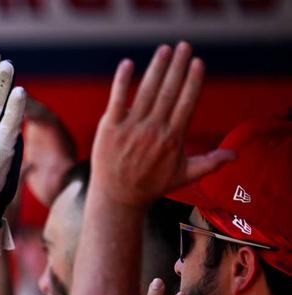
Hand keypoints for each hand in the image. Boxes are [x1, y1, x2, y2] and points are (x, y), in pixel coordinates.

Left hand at [90, 42, 233, 207]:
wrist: (117, 199)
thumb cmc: (152, 186)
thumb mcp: (184, 176)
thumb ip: (210, 163)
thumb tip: (235, 155)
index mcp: (173, 138)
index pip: (186, 102)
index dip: (193, 81)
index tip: (198, 62)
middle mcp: (153, 130)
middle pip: (168, 91)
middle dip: (178, 67)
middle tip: (184, 45)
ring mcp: (130, 128)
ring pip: (146, 91)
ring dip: (156, 67)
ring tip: (164, 49)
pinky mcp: (109, 128)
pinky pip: (117, 99)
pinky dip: (122, 81)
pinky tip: (127, 64)